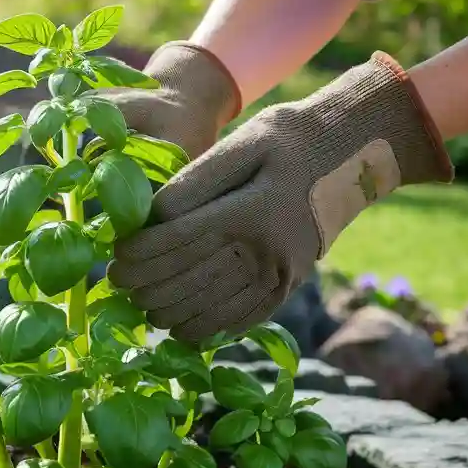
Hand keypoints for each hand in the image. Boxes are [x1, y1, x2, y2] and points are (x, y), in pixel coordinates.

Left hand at [108, 53, 452, 342]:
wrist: (353, 153)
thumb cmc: (287, 139)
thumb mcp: (241, 143)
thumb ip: (195, 179)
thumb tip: (153, 215)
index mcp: (251, 210)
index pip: (179, 242)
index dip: (140, 256)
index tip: (114, 260)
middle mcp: (267, 251)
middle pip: (189, 281)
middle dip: (146, 287)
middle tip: (117, 285)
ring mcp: (282, 275)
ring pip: (212, 310)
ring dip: (169, 311)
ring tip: (142, 303)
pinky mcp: (289, 286)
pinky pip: (241, 320)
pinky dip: (206, 328)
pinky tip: (179, 324)